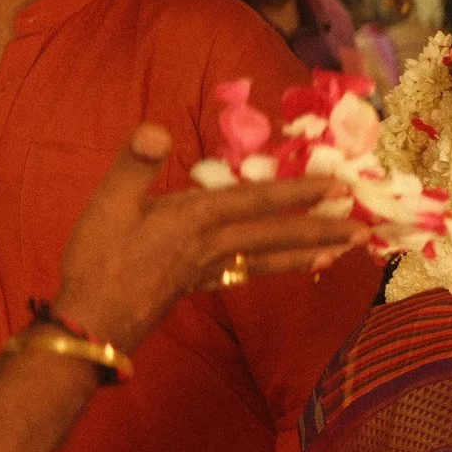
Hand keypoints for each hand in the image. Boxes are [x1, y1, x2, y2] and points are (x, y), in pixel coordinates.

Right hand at [53, 124, 367, 347]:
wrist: (89, 322)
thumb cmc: (96, 260)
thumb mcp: (107, 204)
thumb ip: (134, 164)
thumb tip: (156, 129)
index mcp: (194, 218)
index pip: (257, 201)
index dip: (298, 193)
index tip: (337, 188)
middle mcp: (213, 244)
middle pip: (275, 233)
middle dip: (319, 227)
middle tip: (362, 228)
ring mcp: (210, 268)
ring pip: (270, 257)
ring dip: (308, 251)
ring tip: (343, 250)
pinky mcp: (202, 285)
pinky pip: (252, 273)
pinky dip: (278, 269)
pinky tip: (293, 268)